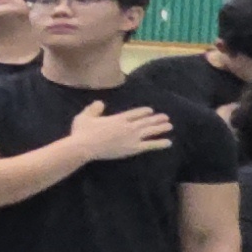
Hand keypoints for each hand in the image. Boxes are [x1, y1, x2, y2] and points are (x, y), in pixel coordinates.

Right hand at [59, 101, 174, 162]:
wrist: (84, 147)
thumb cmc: (82, 132)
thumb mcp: (84, 116)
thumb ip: (94, 109)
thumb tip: (100, 103)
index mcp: (118, 118)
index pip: (135, 113)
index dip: (144, 112)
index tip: (150, 111)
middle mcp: (128, 126)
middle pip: (146, 121)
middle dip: (157, 119)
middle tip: (166, 117)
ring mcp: (132, 138)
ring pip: (150, 131)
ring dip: (161, 128)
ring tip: (169, 126)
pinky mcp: (132, 149)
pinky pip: (149, 145)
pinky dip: (159, 143)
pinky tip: (168, 143)